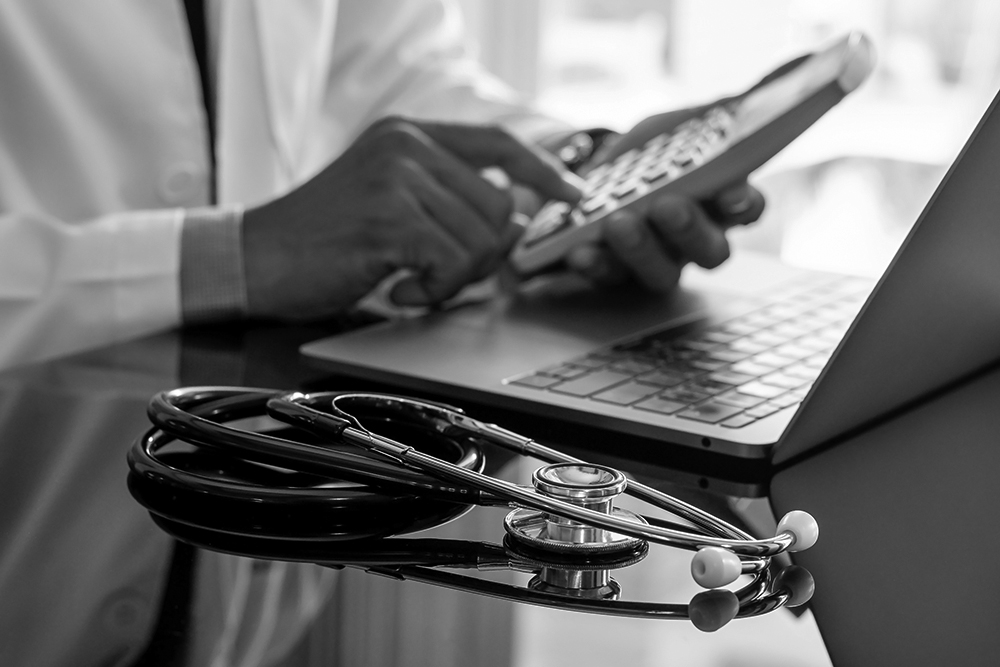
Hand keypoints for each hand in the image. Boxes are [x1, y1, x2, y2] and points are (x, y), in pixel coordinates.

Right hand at [242, 117, 581, 318]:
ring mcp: (397, 176)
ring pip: (481, 237)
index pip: (498, 143)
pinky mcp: (388, 216)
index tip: (573, 194)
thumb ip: (446, 200)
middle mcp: (406, 143)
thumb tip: (516, 222)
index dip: (542, 171)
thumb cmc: (320, 240)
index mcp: (408, 134)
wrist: (251, 259)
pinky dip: (432, 290)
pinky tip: (395, 290)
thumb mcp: (388, 202)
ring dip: (453, 278)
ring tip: (408, 282)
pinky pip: (452, 262)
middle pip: (499, 205)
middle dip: (484, 255)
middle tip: (439, 276)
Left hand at [569, 107, 764, 290]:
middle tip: (666, 205)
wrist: (601, 169)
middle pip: (710, 251)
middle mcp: (698, 239)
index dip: (742, 204)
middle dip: (688, 228)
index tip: (730, 194)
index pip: (747, 209)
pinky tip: (581, 250)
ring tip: (617, 222)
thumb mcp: (676, 127)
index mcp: (721, 202)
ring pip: (663, 272)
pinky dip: (595, 263)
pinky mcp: (620, 273)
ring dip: (640, 249)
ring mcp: (661, 261)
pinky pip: (610, 276)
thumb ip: (702, 124)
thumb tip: (728, 107)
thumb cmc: (653, 149)